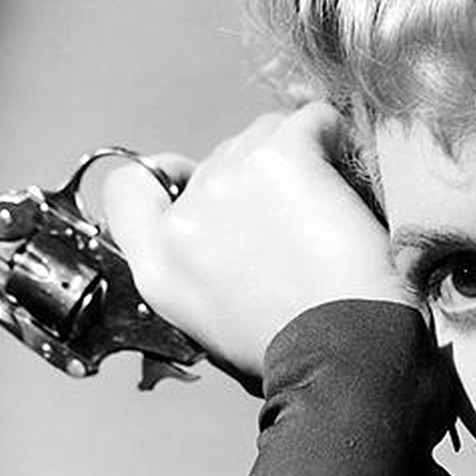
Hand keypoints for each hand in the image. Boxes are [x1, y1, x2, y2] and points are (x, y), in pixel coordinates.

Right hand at [102, 103, 415, 382]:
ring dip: (298, 159)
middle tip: (300, 227)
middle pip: (214, 162)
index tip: (203, 180)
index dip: (166, 177)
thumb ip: (198, 269)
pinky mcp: (277, 159)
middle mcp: (181, 223)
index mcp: (159, 269)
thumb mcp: (215, 327)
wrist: (346, 354)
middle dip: (256, 179)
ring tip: (328, 215)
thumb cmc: (299, 351)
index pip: (129, 190)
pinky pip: (312, 121)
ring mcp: (225, 184)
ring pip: (263, 135)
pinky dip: (333, 137)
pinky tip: (347, 176)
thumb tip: (214, 221)